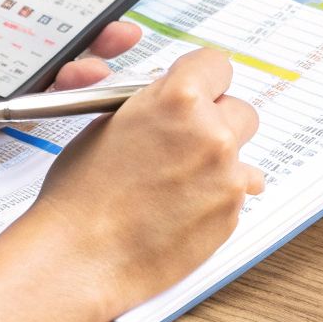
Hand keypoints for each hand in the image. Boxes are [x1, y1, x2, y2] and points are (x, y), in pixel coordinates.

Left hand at [0, 0, 142, 160]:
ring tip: (106, 55)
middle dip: (89, 36)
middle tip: (122, 25)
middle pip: (48, 45)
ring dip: (78, 68)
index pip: (29, 8)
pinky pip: (17, 109)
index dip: (65, 0)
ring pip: (41, 79)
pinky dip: (45, 99)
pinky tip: (70, 84)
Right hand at [22, 47, 264, 315]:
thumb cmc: (82, 193)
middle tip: (186, 142)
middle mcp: (210, 132)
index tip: (200, 90)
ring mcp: (226, 176)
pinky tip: (179, 210)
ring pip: (241, 155)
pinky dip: (215, 199)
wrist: (81, 256)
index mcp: (177, 99)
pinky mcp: (231, 214)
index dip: (204, 78)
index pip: (216, 64)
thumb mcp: (109, 124)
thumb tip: (172, 105)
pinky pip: (235, 195)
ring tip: (179, 183)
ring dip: (219, 163)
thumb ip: (153, 107)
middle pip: (239, 110)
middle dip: (217, 122)